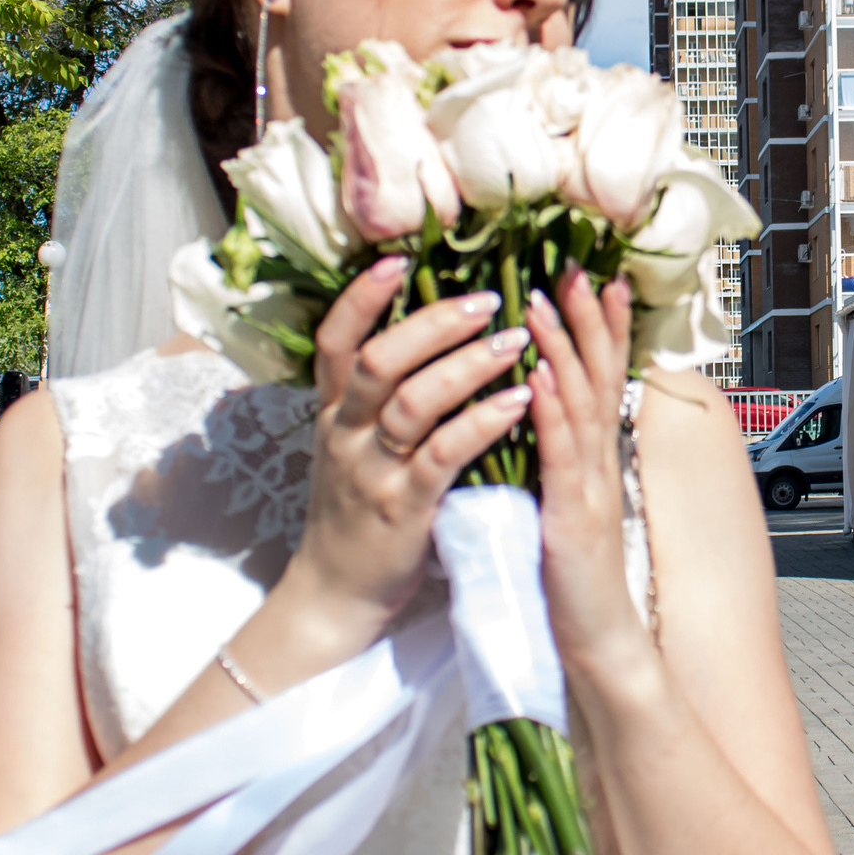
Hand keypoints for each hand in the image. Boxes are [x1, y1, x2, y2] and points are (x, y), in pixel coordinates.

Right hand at [285, 258, 535, 627]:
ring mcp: (370, 471)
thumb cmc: (359, 512)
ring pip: (412, 402)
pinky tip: (520, 400)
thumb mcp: (351, 447)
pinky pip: (442, 455)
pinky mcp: (402, 508)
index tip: (397, 259)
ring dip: (468, 365)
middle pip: (379, 360)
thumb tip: (421, 336)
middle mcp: (344, 433)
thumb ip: (376, 399)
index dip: (361, 297)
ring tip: (518, 340)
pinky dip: (482, 422)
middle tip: (488, 300)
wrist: (336, 595)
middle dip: (433, 323)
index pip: (335, 340)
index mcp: (333, 412)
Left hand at [525, 268, 646, 673]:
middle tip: (578, 266)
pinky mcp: (571, 519)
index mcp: (592, 460)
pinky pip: (561, 456)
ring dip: (566, 348)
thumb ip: (562, 462)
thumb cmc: (574, 580)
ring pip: (580, 404)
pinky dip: (552, 411)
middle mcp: (598, 465)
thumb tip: (544, 418)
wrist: (598, 643)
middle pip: (597, 377)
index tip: (592, 278)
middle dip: (587, 318)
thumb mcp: (567, 506)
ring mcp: (589, 488)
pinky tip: (541, 376)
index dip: (597, 328)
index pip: (597, 380)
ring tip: (550, 299)